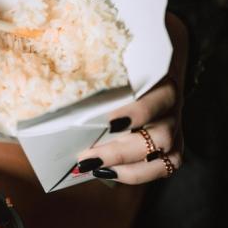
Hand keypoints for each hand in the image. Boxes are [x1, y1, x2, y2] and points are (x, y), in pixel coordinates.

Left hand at [76, 12, 187, 183]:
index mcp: (162, 79)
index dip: (137, 113)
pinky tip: (110, 174)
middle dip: (121, 150)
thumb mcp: (119, 53)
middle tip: (86, 156)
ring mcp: (176, 126)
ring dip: (130, 168)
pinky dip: (138, 175)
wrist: (167, 52)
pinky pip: (166, 167)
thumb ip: (96, 62)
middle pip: (159, 134)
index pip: (157, 99)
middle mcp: (172, 106)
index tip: (110, 123)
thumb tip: (51, 69)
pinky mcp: (175, 143)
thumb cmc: (131, 56)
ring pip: (167, 156)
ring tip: (97, 170)